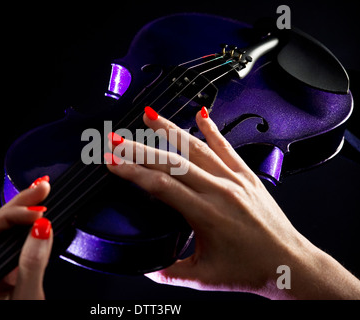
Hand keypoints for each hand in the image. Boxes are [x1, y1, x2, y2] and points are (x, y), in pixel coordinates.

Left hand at [0, 176, 51, 299]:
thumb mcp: (27, 297)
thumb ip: (32, 264)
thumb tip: (41, 228)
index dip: (13, 215)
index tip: (41, 214)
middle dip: (22, 202)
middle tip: (44, 188)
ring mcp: (0, 268)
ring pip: (8, 229)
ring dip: (27, 209)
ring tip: (44, 193)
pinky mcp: (16, 270)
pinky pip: (20, 239)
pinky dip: (33, 224)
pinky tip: (42, 214)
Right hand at [106, 107, 359, 298]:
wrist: (290, 265)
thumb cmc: (253, 271)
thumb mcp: (204, 278)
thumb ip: (170, 272)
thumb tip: (147, 268)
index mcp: (206, 215)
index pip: (161, 186)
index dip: (133, 171)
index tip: (113, 160)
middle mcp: (220, 191)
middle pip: (172, 162)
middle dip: (140, 148)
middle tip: (117, 138)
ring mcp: (235, 180)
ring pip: (197, 147)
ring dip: (170, 130)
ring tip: (149, 116)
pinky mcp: (247, 176)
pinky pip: (227, 147)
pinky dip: (212, 130)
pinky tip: (201, 115)